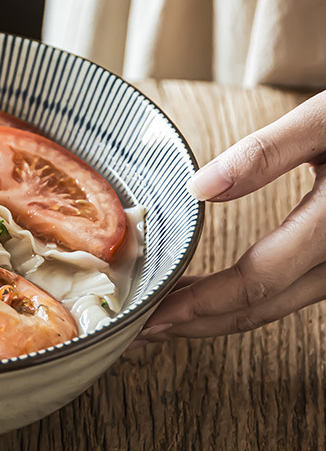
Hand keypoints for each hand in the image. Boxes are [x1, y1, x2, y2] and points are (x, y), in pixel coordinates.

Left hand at [135, 90, 325, 344]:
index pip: (256, 281)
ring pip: (276, 306)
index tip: (153, 315)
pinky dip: (244, 299)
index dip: (200, 304)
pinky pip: (290, 293)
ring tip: (165, 314)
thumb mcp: (325, 122)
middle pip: (261, 308)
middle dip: (197, 322)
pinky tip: (209, 292)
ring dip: (217, 316)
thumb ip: (266, 153)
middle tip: (143, 328)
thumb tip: (198, 187)